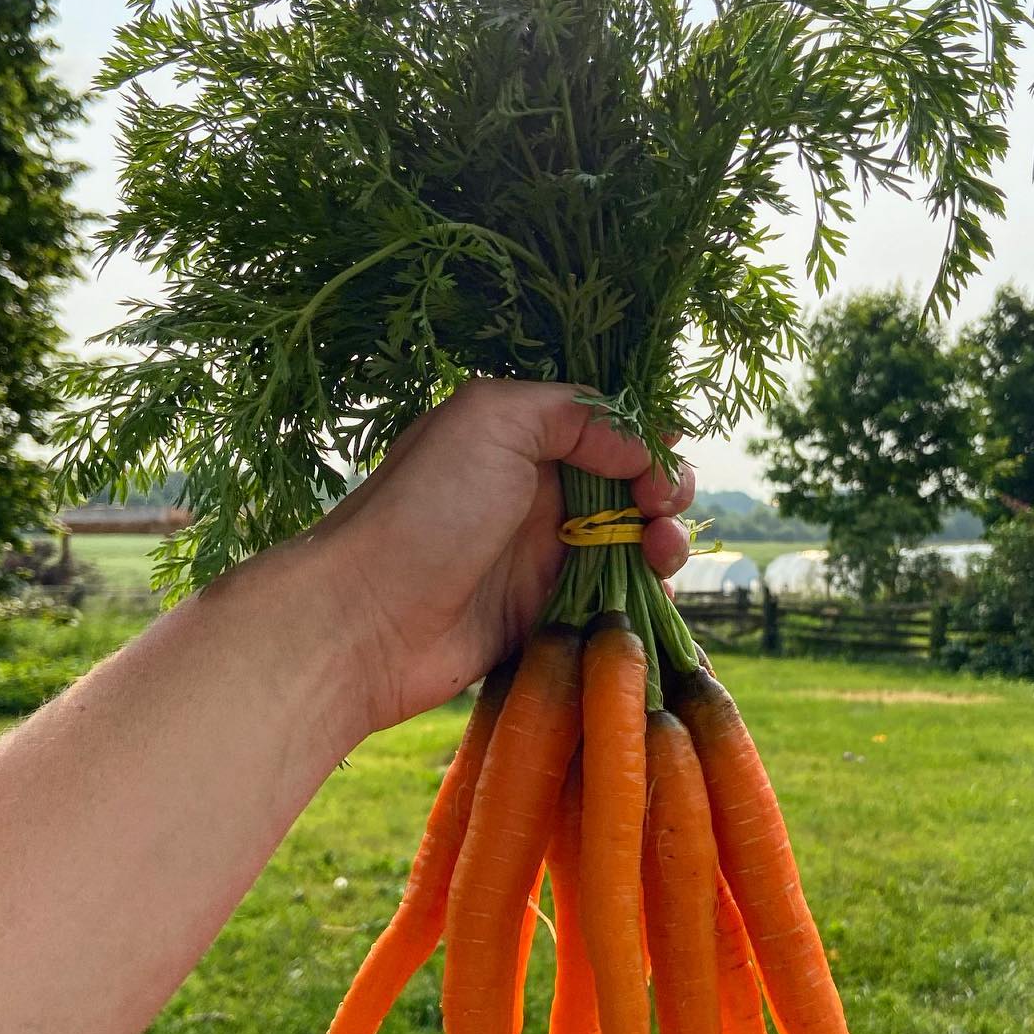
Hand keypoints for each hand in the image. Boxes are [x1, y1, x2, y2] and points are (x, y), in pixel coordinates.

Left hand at [306, 379, 693, 736]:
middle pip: (631, 486)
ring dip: (664, 546)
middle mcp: (537, 492)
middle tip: (661, 514)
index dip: (649, 441)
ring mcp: (543, 557)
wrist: (367, 621)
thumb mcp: (492, 420)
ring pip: (632, 545)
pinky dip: (644, 597)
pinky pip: (613, 602)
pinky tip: (650, 596)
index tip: (663, 464)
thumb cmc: (425, 510)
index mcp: (523, 438)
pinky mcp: (547, 615)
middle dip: (665, 495)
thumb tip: (638, 444)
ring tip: (660, 555)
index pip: (609, 428)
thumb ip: (574, 413)